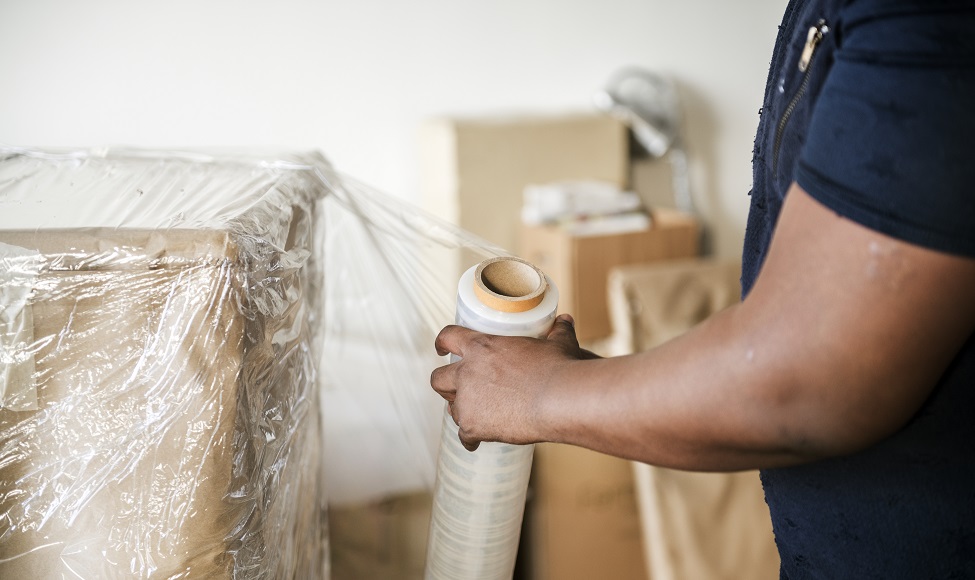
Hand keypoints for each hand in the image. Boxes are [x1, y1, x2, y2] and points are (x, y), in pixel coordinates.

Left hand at [431, 314, 599, 450]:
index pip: (448, 337)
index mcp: (481, 347)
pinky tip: (478, 441)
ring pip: (452, 409)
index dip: (442, 343)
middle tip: (458, 391)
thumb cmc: (559, 369)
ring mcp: (467, 401)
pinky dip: (470, 439)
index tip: (441, 349)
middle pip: (438, 379)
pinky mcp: (472, 426)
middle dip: (445, 385)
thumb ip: (557, 331)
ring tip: (478, 417)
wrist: (559, 399)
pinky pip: (464, 436)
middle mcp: (467, 372)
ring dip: (462, 412)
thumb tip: (565, 320)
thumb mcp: (558, 344)